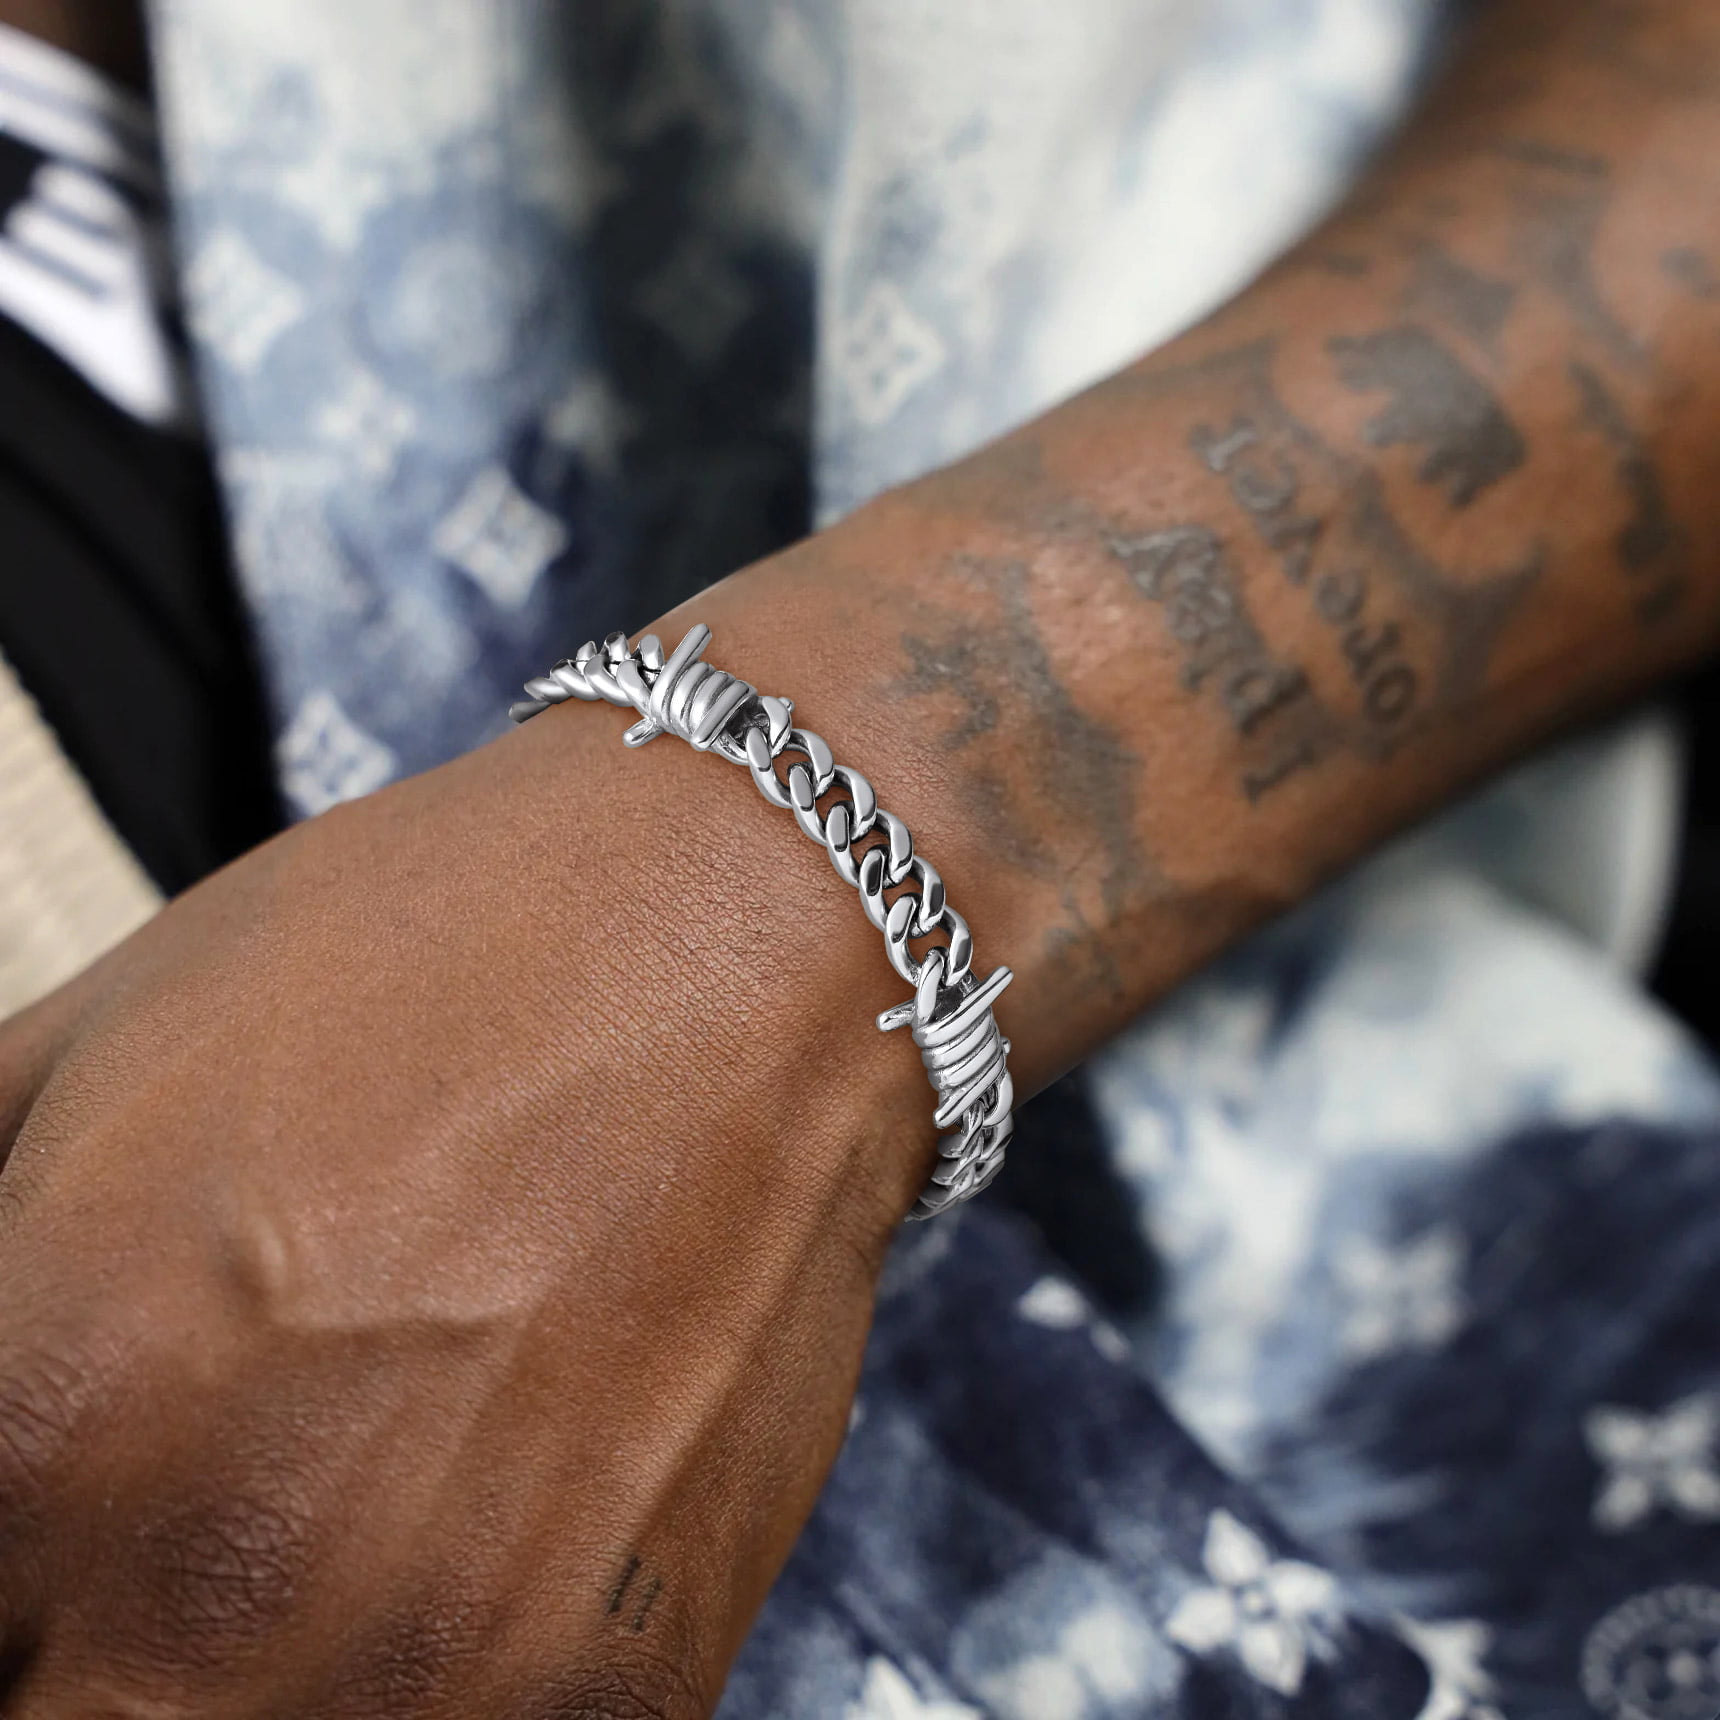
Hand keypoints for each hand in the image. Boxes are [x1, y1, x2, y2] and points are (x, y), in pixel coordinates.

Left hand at [0, 641, 931, 1716]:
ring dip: (240, 1678)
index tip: (42, 1518)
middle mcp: (219, 1589)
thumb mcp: (92, 1039)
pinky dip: (436, 1682)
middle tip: (155, 1530)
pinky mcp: (623, 1686)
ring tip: (317, 1527)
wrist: (745, 948)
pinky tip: (461, 1541)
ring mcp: (443, 1663)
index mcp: (43, 1416)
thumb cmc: (436, 955)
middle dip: (76, 1643)